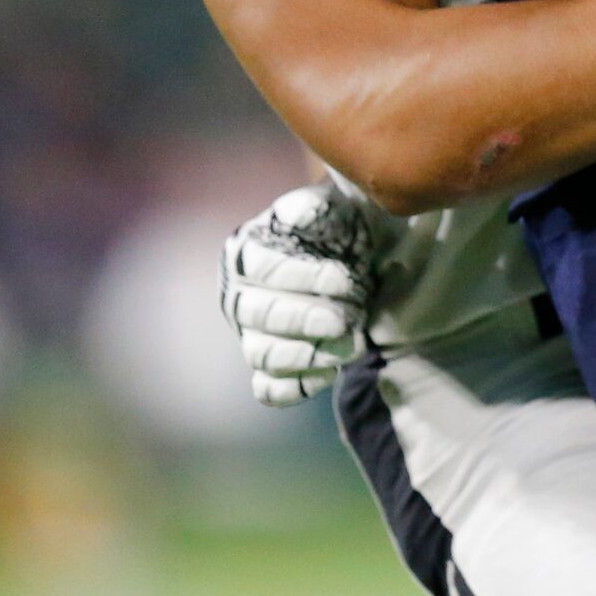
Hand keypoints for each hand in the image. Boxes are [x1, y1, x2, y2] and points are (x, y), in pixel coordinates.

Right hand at [220, 183, 373, 406]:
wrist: (356, 259)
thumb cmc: (339, 228)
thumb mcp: (333, 205)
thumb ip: (313, 207)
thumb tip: (297, 215)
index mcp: (247, 253)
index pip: (262, 269)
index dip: (304, 278)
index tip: (347, 281)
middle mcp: (239, 297)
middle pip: (259, 315)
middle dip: (305, 319)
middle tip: (348, 319)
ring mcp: (251, 335)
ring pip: (262, 354)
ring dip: (306, 354)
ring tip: (351, 347)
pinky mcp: (269, 368)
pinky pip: (269, 389)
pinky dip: (296, 387)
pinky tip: (330, 373)